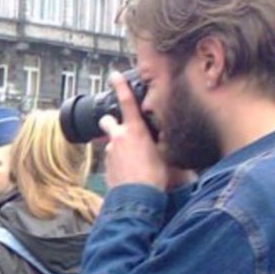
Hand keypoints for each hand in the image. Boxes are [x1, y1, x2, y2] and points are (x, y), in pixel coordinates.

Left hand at [100, 71, 167, 190]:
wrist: (136, 197)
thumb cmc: (155, 177)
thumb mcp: (166, 155)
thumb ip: (162, 143)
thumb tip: (168, 142)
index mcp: (135, 130)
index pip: (127, 102)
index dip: (120, 86)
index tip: (113, 76)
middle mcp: (118, 137)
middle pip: (108, 121)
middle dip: (111, 121)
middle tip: (119, 126)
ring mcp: (109, 152)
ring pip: (110, 142)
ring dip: (117, 145)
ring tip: (131, 158)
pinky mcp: (105, 165)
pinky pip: (111, 158)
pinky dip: (118, 160)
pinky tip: (129, 170)